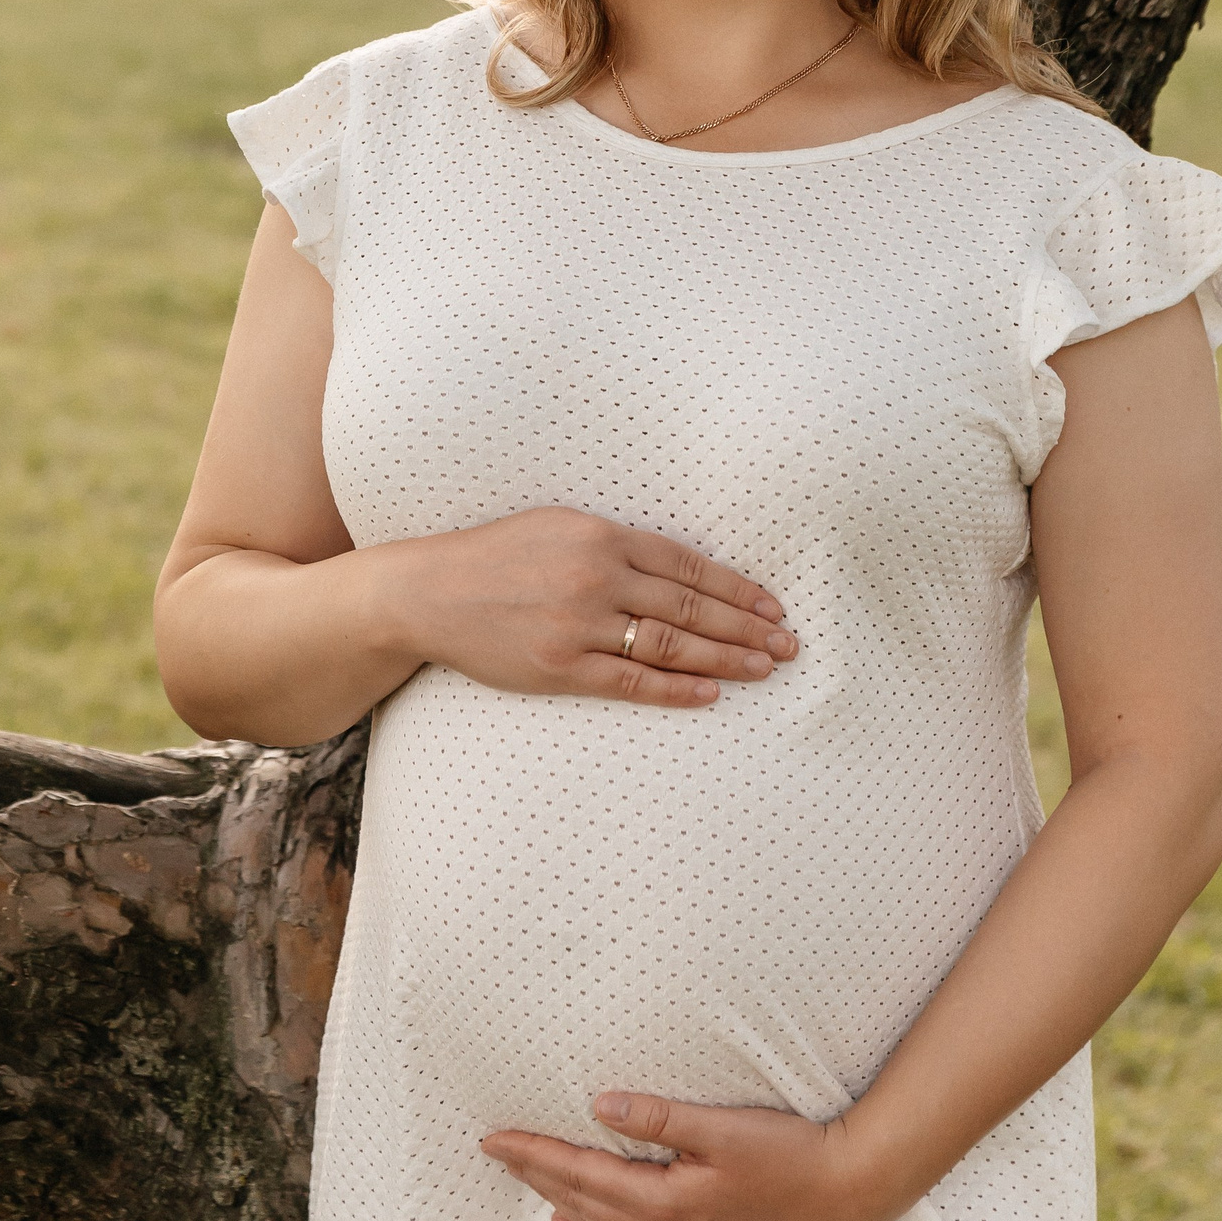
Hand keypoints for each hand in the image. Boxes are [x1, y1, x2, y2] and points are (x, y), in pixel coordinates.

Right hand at [393, 506, 795, 707]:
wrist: (431, 591)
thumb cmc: (498, 555)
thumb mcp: (559, 525)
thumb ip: (616, 543)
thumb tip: (681, 570)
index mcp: (601, 535)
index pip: (689, 564)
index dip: (738, 588)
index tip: (774, 607)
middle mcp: (597, 576)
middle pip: (692, 606)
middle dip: (747, 628)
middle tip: (789, 646)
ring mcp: (579, 624)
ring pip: (672, 645)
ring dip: (726, 659)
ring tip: (765, 670)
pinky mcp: (561, 667)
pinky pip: (631, 682)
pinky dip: (676, 690)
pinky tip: (711, 695)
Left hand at [481, 1090, 893, 1220]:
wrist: (839, 1195)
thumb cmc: (785, 1155)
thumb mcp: (721, 1127)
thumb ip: (658, 1117)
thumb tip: (600, 1104)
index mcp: (662, 1202)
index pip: (579, 1173)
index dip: (533, 1154)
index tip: (493, 1137)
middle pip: (580, 1201)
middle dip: (533, 1174)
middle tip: (493, 1152)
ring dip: (556, 1199)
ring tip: (524, 1180)